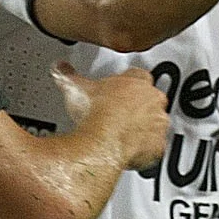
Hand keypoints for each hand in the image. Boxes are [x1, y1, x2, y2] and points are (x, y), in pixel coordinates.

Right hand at [52, 62, 168, 172]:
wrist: (103, 143)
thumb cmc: (95, 115)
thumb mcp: (76, 88)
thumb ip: (68, 75)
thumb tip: (60, 69)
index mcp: (137, 81)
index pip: (139, 75)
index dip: (128, 83)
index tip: (120, 88)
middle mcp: (153, 101)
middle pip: (153, 99)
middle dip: (139, 105)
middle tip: (120, 112)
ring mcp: (158, 124)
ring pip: (157, 123)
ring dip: (145, 127)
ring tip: (124, 132)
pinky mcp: (158, 147)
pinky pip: (156, 148)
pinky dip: (146, 150)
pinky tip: (131, 149)